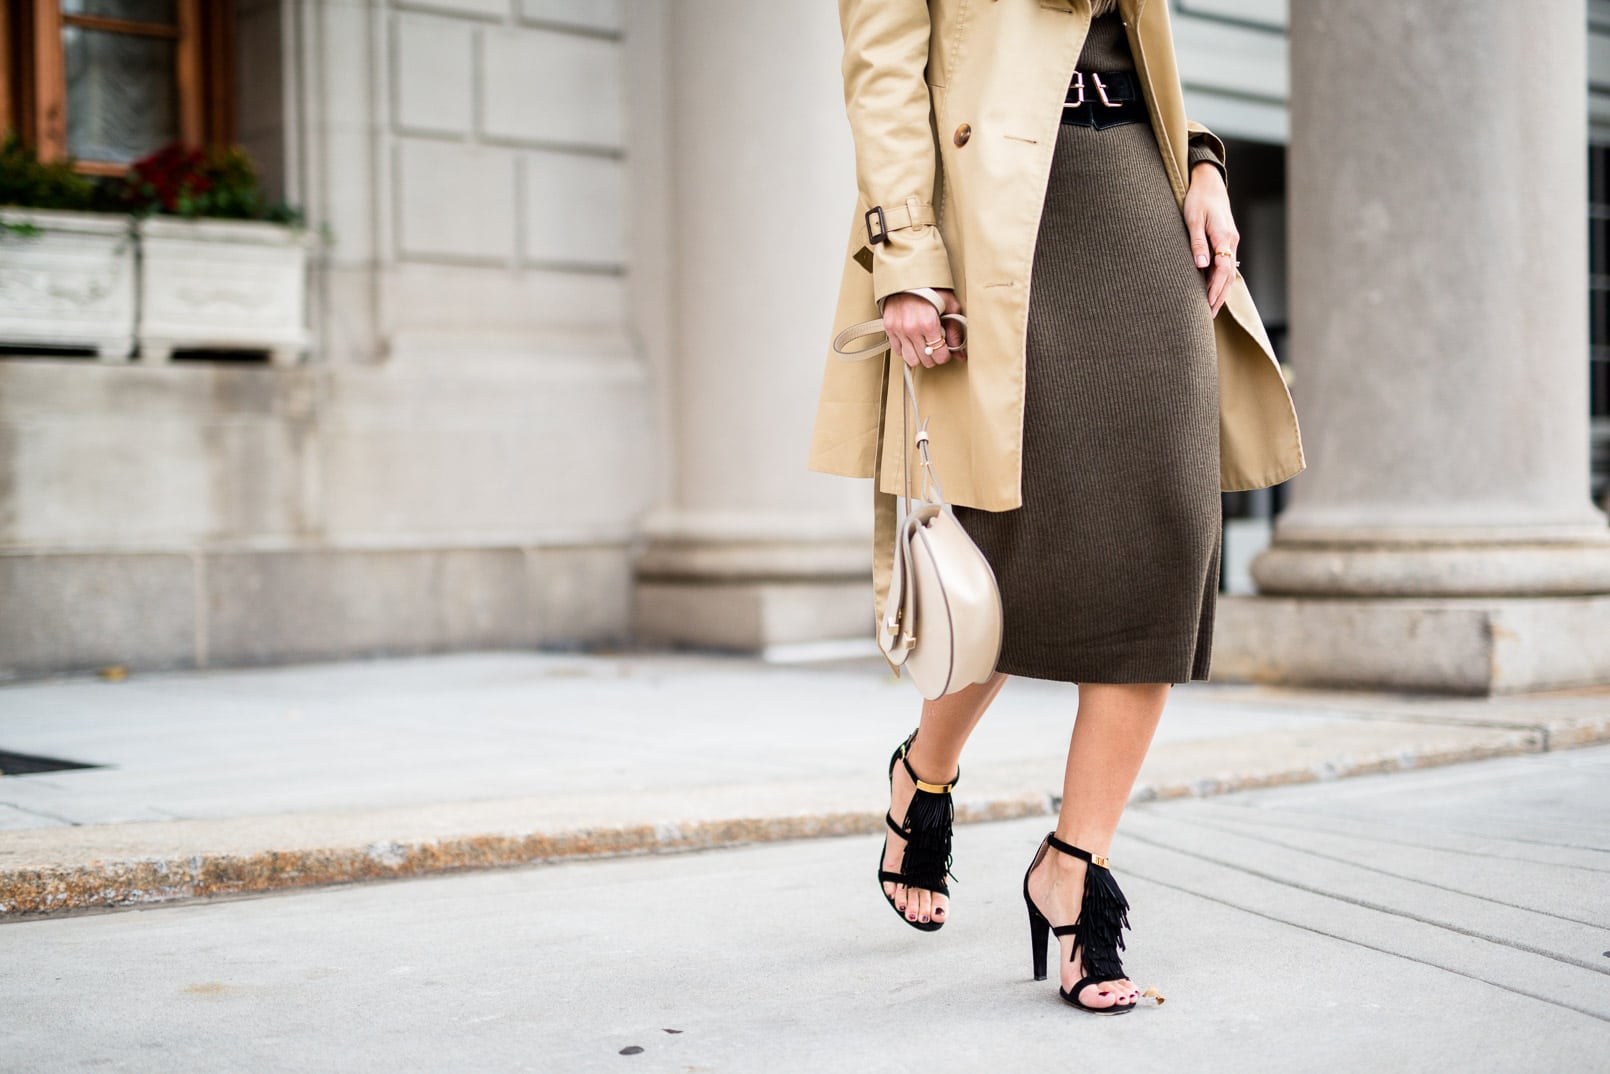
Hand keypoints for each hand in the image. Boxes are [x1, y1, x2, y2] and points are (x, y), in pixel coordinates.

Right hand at [882, 289, 965, 367]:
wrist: (909, 275)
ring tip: (924, 346)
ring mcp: (899, 329)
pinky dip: (906, 349)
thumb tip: (961, 352)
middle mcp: (912, 328)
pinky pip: (898, 351)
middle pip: (926, 360)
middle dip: (934, 356)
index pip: (939, 355)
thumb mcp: (950, 306)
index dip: (945, 355)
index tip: (945, 350)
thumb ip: (956, 330)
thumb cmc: (930, 288)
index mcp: (929, 323)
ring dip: (919, 356)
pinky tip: (912, 341)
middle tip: (936, 347)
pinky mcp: (889, 328)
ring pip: (911, 359)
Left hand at [1183, 161, 1236, 316]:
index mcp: (1223, 237)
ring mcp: (1230, 242)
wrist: (1209, 183)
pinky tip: (1213, 291)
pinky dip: (1221, 281)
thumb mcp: (1193, 220)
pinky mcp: (1226, 241)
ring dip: (1220, 292)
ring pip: (1229, 272)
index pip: (1223, 270)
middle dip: (1219, 297)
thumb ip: (1197, 243)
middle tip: (1208, 317)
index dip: (1215, 289)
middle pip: (1228, 276)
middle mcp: (1230, 242)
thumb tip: (1201, 265)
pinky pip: (1226, 266)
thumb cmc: (1198, 200)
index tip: (1207, 305)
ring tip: (1210, 310)